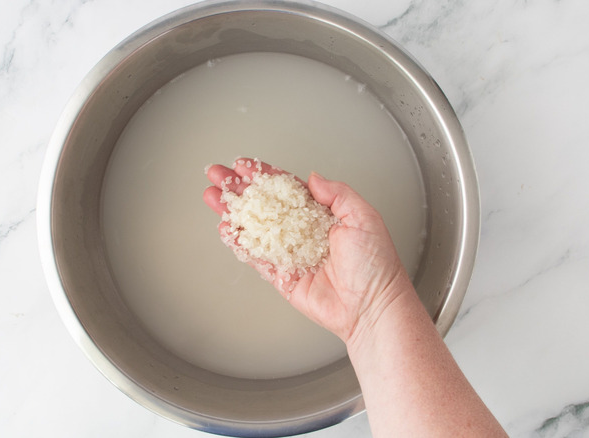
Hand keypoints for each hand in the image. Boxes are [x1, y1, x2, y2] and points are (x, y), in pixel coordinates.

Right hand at [203, 158, 414, 342]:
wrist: (372, 306)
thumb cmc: (376, 264)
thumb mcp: (363, 216)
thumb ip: (337, 193)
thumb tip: (313, 177)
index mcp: (323, 214)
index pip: (287, 189)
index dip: (264, 175)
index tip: (244, 165)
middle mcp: (304, 232)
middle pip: (265, 205)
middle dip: (239, 189)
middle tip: (217, 175)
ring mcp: (291, 254)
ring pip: (256, 228)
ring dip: (233, 212)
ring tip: (212, 197)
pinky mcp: (283, 277)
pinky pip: (257, 258)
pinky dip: (240, 244)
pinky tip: (226, 229)